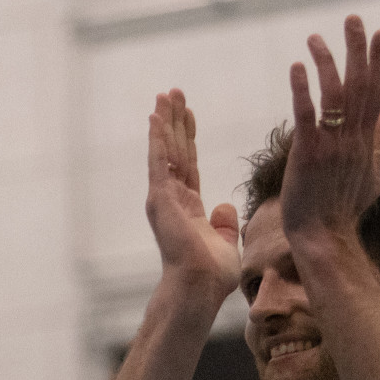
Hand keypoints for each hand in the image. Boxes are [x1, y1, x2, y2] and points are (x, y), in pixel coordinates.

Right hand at [145, 90, 239, 303]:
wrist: (199, 286)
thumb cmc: (211, 274)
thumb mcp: (224, 241)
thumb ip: (223, 223)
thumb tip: (224, 207)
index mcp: (188, 206)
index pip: (188, 163)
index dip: (188, 137)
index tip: (188, 113)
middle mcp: (171, 198)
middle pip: (175, 150)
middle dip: (174, 120)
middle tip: (172, 92)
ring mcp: (163, 197)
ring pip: (165, 150)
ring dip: (165, 121)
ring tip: (165, 94)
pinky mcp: (160, 197)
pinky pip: (159, 160)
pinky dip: (157, 138)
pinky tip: (155, 116)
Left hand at [280, 15, 379, 242]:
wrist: (323, 236)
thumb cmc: (344, 209)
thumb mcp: (373, 176)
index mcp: (366, 140)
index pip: (377, 91)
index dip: (379, 61)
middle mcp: (353, 138)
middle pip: (360, 84)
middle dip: (358, 49)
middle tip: (352, 19)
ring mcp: (332, 145)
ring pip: (334, 94)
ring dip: (326, 62)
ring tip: (315, 37)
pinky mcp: (307, 154)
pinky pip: (306, 115)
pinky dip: (302, 90)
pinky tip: (296, 67)